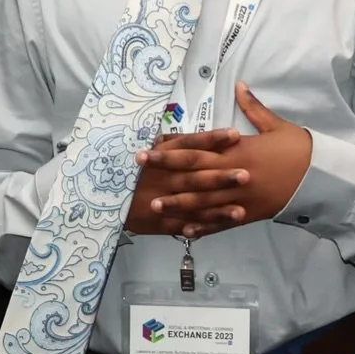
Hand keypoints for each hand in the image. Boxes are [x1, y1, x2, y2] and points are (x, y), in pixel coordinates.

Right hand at [127, 129, 246, 236]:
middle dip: (221, 177)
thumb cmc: (136, 171)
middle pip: (196, 176)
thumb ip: (174, 142)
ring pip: (195, 203)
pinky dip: (207, 224)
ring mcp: (166, 200)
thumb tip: (197, 129)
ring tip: (241, 209)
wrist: (108, 198)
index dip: (212, 140)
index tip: (235, 135)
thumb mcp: (151, 150)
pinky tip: (225, 224)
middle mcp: (166, 177)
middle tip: (246, 175)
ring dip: (219, 207)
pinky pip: (189, 223)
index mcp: (163, 155)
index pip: (190, 145)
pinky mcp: (165, 220)